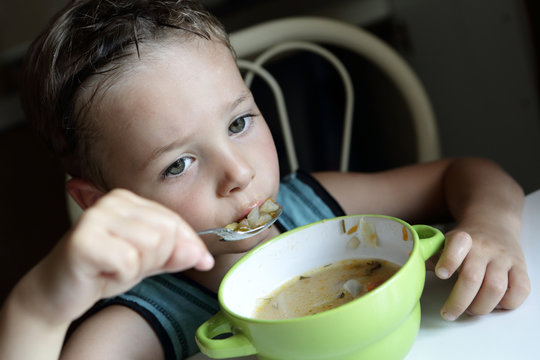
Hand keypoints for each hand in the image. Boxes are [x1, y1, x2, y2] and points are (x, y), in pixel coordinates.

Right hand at [20, 189, 213, 325]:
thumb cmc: (102, 271)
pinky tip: (103, 272)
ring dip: (137, 267)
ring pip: (151, 245)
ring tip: (114, 267)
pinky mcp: (83, 240)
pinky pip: (127, 261)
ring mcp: (95, 218)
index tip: (200, 261)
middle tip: (129, 265)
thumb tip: (204, 256)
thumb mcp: (148, 260)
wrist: (57, 292)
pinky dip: (121, 275)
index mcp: (128, 200)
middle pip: (166, 232)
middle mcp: (111, 202)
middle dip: (156, 259)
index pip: (175, 221)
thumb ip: (175, 254)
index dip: (189, 246)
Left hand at [434, 221, 529, 320]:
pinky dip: (507, 304)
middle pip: (473, 278)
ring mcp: (504, 258)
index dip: (449, 260)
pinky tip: (494, 304)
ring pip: (495, 288)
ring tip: (470, 310)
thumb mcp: (446, 241)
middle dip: (458, 301)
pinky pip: (520, 290)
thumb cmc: (465, 240)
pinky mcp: (520, 267)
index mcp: (462, 238)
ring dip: (480, 307)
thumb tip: (412, 270)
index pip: (457, 245)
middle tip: (448, 313)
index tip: (441, 274)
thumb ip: (432, 256)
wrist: (493, 221)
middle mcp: (485, 247)